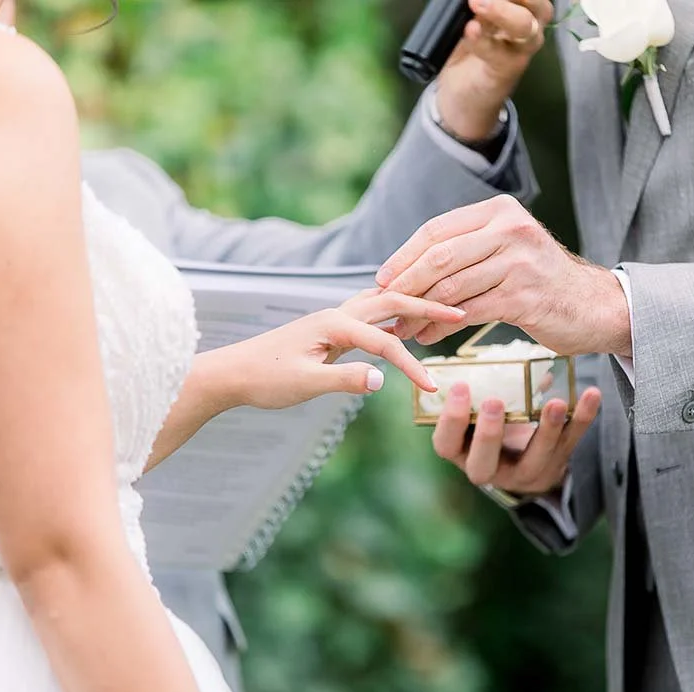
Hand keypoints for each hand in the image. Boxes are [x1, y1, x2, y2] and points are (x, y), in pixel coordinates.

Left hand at [206, 290, 463, 409]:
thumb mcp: (304, 384)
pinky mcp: (329, 331)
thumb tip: (382, 379)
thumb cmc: (264, 379)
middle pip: (391, 303)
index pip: (385, 342)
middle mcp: (336, 315)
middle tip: (461, 312)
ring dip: (411, 306)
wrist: (231, 373)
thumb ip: (344, 379)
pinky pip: (370, 318)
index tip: (432, 387)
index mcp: (334, 324)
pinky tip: (403, 325)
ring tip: (442, 310)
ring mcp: (333, 320)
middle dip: (427, 307)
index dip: (411, 365)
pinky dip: (393, 318)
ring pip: (381, 305)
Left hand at [376, 195, 631, 356]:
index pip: (438, 230)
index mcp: (500, 211)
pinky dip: (442, 327)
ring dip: (419, 312)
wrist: (593, 307)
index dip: (404, 255)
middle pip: (440, 257)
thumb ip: (467, 249)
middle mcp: (511, 229)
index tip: (382, 278)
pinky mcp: (524, 296)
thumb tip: (407, 268)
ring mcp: (519, 262)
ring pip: (451, 287)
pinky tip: (428, 337)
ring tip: (402, 329)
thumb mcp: (507, 250)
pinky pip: (469, 312)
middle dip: (406, 285)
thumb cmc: (541, 281)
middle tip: (384, 306)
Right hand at [432, 383, 601, 493]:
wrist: (528, 458)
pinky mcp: (555, 466)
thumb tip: (486, 349)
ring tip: (554, 402)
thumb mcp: (476, 413)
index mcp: (463, 453)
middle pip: (483, 463)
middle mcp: (490, 469)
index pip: (446, 445)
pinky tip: (590, 395)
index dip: (451, 420)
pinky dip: (582, 418)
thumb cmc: (493, 425)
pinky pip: (570, 443)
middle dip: (488, 433)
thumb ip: (476, 391)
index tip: (460, 386)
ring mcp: (524, 473)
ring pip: (534, 458)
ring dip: (546, 430)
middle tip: (493, 401)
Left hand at [436, 0, 553, 141]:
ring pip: (524, 25)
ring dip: (501, 11)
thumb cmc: (470, 47)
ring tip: (476, 4)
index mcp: (524, 6)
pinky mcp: (507, 70)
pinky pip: (497, 52)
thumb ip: (475, 2)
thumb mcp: (471, 16)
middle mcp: (530, 24)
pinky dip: (481, 40)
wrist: (462, 94)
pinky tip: (470, 30)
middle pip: (538, 3)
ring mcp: (522, 49)